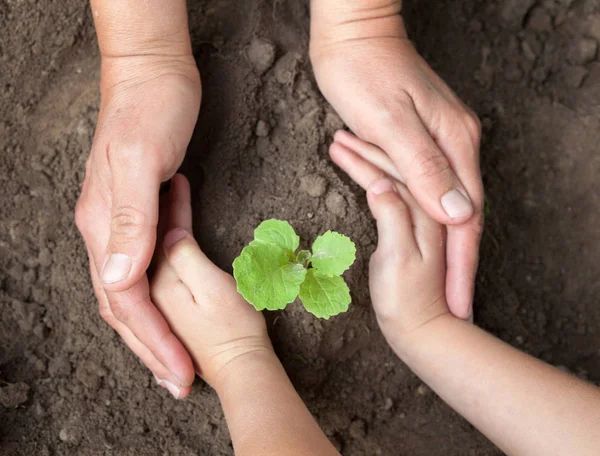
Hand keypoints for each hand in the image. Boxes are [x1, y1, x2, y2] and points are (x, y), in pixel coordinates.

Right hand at [75, 54, 200, 396]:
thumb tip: (119, 279)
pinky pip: (147, 261)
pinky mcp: (139, 210)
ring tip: (175, 354)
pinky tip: (177, 298)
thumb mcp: (138, 162)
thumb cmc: (148, 111)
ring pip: (133, 290)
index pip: (127, 300)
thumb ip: (127, 221)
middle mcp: (106, 231)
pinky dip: (161, 288)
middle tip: (178, 381)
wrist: (151, 74)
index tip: (179, 373)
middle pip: (125, 305)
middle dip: (152, 347)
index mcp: (103, 226)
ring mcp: (121, 222)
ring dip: (154, 326)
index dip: (154, 341)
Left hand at [151, 174, 270, 389]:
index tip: (180, 181)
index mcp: (153, 283)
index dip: (169, 207)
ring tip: (174, 198)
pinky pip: (159, 267)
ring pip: (150, 253)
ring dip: (161, 226)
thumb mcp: (213, 288)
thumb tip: (166, 230)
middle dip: (161, 215)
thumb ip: (183, 256)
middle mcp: (149, 289)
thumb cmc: (233, 330)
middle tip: (174, 182)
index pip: (153, 232)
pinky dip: (165, 244)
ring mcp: (158, 298)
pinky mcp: (172, 304)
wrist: (244, 370)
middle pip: (147, 239)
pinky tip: (174, 231)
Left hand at [311, 6, 482, 318]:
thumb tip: (460, 215)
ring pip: (441, 203)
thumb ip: (424, 168)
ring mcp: (439, 140)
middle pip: (461, 216)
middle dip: (455, 265)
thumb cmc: (363, 72)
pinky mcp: (420, 137)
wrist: (353, 31)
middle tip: (453, 306)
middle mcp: (454, 145)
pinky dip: (418, 213)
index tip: (460, 305)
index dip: (462, 267)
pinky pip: (423, 184)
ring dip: (438, 244)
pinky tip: (414, 231)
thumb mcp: (390, 122)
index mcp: (453, 146)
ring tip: (437, 283)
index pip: (465, 220)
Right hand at [329, 139, 450, 343]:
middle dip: (367, 152)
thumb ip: (393, 215)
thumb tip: (379, 182)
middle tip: (337, 139)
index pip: (398, 171)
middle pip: (398, 169)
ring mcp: (424, 219)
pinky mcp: (414, 229)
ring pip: (396, 178)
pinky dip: (377, 179)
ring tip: (342, 148)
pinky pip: (396, 192)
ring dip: (370, 162)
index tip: (342, 143)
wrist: (422, 330)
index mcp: (431, 210)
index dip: (368, 156)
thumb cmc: (406, 300)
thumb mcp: (397, 257)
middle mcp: (431, 209)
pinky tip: (366, 174)